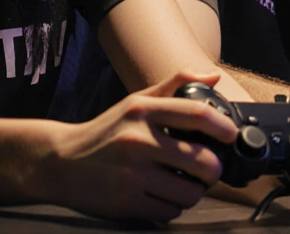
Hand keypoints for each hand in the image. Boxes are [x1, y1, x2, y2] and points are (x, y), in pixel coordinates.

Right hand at [41, 71, 238, 220]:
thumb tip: (214, 78)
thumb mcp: (135, 102)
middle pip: (203, 162)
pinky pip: (169, 211)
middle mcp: (138, 140)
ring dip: (193, 192)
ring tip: (183, 184)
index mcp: (142, 111)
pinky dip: (172, 207)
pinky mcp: (125, 202)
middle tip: (208, 170)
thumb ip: (175, 86)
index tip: (230, 135)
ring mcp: (131, 174)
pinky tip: (162, 196)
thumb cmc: (105, 132)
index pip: (196, 115)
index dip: (223, 126)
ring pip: (190, 192)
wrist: (59, 162)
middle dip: (213, 170)